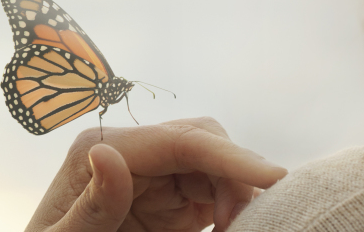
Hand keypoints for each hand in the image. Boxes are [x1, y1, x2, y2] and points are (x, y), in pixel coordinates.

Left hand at [25, 117, 286, 231]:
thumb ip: (91, 204)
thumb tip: (106, 152)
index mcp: (100, 149)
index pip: (178, 140)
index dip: (229, 155)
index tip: (272, 177)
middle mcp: (130, 152)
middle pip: (204, 142)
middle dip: (235, 174)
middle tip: (242, 224)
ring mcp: (153, 174)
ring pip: (215, 165)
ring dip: (236, 193)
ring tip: (234, 229)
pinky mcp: (170, 199)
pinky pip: (214, 190)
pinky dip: (232, 207)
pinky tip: (234, 227)